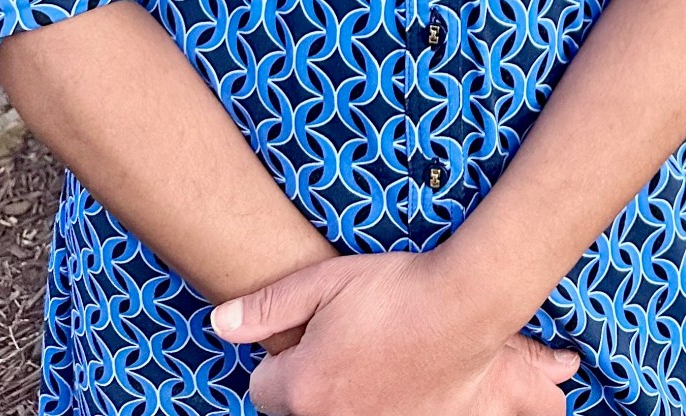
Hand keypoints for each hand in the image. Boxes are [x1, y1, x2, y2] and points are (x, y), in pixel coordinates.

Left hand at [209, 247, 579, 415]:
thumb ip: (266, 307)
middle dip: (308, 381)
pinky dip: (377, 404)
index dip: (281, 356)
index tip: (307, 334)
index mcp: (302, 387)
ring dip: (342, 395)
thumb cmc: (395, 290)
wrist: (464, 306)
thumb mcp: (323, 282)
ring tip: (371, 355)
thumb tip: (220, 323)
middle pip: (296, 409)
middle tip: (341, 341)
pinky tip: (394, 375)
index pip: (261, 388)